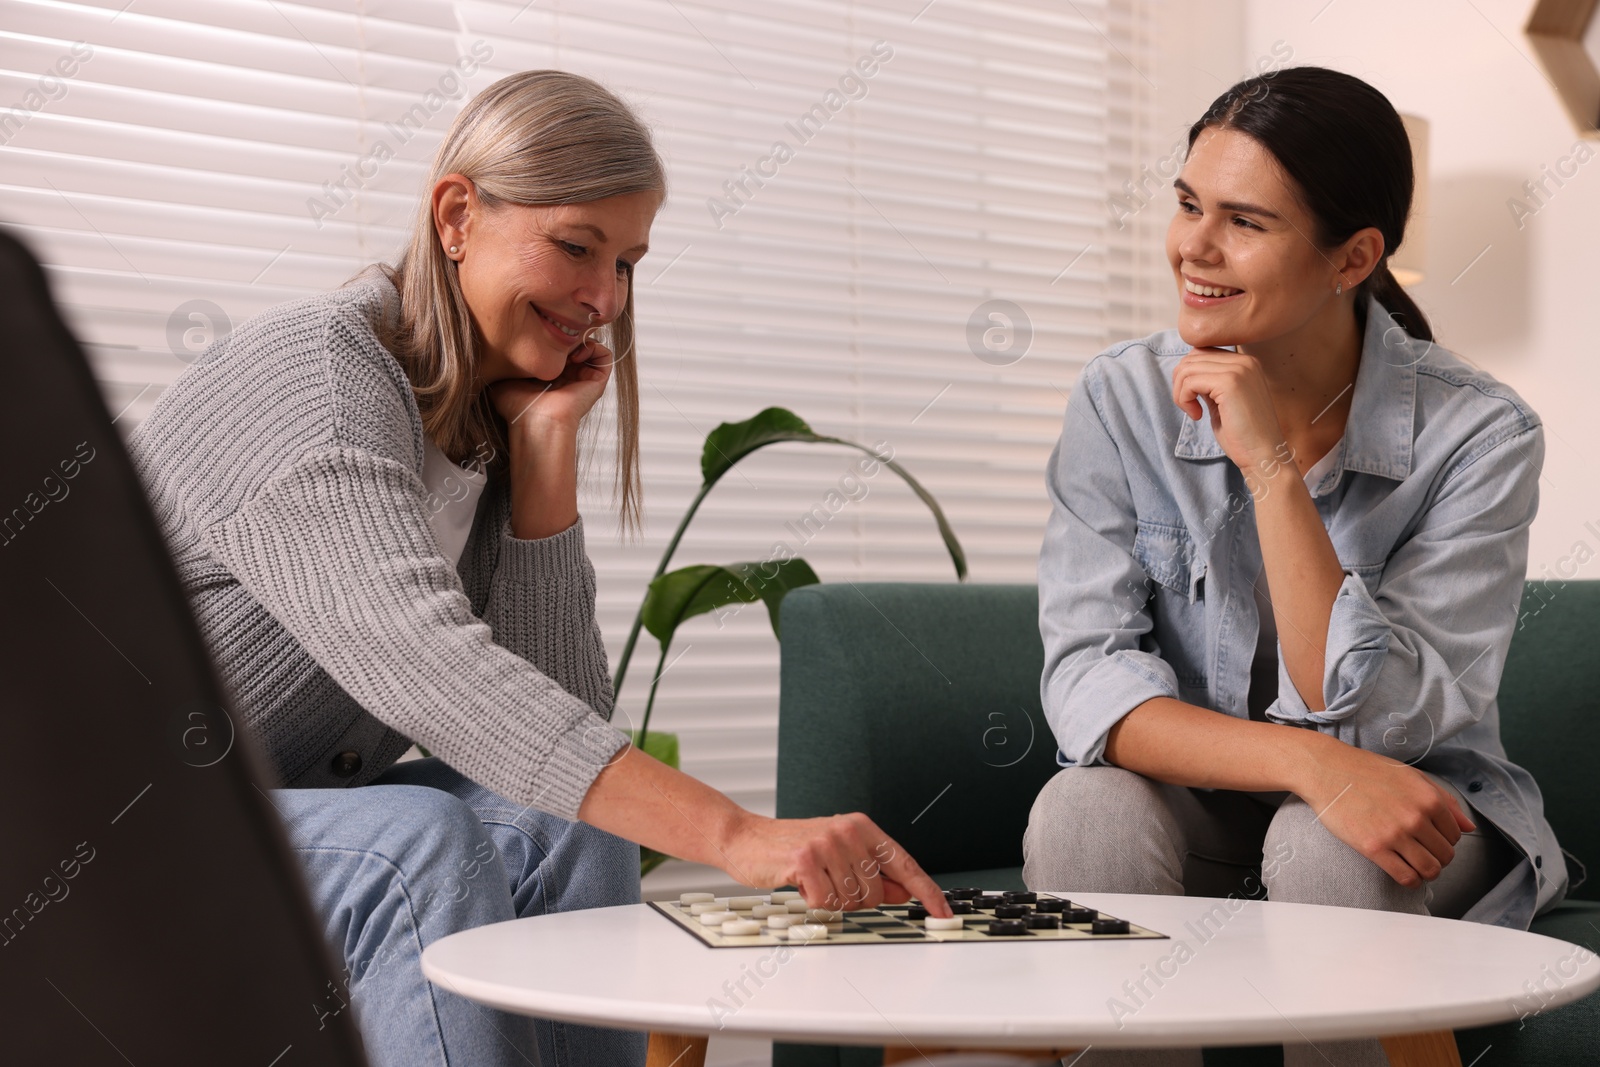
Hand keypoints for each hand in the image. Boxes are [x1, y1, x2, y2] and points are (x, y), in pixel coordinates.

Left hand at [486, 332, 611, 435]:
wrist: (535, 420)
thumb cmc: (517, 405)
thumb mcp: (504, 376)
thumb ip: (505, 360)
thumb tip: (497, 343)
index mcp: (549, 374)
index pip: (556, 345)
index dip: (551, 334)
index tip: (540, 334)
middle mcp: (569, 375)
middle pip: (575, 342)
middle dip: (567, 333)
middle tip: (556, 336)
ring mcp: (583, 377)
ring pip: (591, 345)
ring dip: (582, 339)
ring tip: (568, 347)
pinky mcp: (597, 380)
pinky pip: (605, 355)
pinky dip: (594, 347)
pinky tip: (577, 354)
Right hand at [721, 811, 953, 917]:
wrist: (745, 838)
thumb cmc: (791, 848)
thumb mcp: (838, 854)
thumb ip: (872, 872)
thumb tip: (904, 892)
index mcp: (862, 827)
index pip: (904, 864)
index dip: (927, 891)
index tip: (944, 912)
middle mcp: (849, 831)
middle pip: (875, 894)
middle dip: (853, 899)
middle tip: (828, 882)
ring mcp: (827, 843)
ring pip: (850, 901)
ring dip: (830, 900)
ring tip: (812, 880)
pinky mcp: (805, 859)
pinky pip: (825, 903)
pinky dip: (812, 902)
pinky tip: (799, 883)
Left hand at [1171, 348, 1291, 476]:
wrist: (1263, 455)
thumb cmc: (1241, 435)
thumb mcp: (1222, 401)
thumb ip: (1208, 383)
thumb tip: (1185, 371)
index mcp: (1246, 363)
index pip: (1202, 352)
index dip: (1188, 375)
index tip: (1193, 399)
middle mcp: (1245, 361)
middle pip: (1193, 357)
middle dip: (1180, 383)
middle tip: (1189, 406)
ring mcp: (1239, 369)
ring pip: (1187, 368)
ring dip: (1181, 393)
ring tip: (1193, 412)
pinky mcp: (1230, 383)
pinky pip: (1190, 382)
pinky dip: (1184, 399)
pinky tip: (1197, 415)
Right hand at [1297, 734, 1475, 887]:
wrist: (1327, 770)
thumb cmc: (1367, 771)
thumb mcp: (1411, 776)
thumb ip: (1444, 800)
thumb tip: (1469, 827)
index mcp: (1428, 798)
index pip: (1455, 835)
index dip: (1444, 840)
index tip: (1429, 839)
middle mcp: (1416, 817)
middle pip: (1446, 855)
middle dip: (1437, 858)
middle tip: (1422, 853)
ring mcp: (1395, 834)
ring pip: (1430, 869)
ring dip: (1427, 872)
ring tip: (1415, 865)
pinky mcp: (1374, 848)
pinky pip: (1406, 877)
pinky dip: (1411, 881)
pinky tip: (1404, 872)